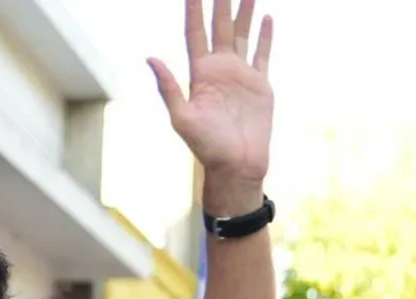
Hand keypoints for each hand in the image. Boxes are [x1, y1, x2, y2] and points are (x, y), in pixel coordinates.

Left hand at [148, 0, 273, 206]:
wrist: (236, 165)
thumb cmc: (206, 147)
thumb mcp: (182, 117)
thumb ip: (168, 87)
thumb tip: (150, 57)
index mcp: (199, 74)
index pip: (195, 33)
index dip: (194, 11)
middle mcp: (219, 70)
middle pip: (218, 27)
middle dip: (220, 3)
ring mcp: (240, 75)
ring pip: (241, 34)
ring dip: (244, 12)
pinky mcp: (260, 85)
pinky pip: (262, 54)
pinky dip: (265, 36)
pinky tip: (265, 17)